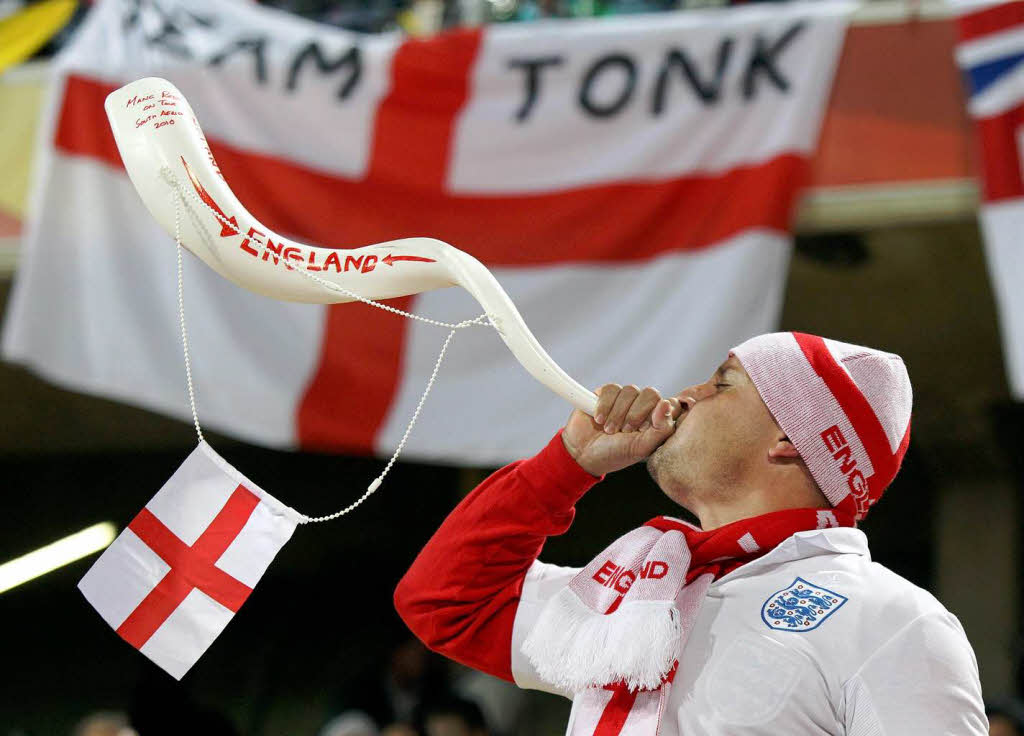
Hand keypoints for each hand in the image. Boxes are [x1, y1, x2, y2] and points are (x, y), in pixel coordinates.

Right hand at [562, 384, 683, 476]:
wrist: (583, 453)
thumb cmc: (615, 454)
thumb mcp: (642, 448)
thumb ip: (661, 428)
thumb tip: (667, 403)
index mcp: (656, 420)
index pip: (671, 404)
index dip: (659, 414)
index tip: (645, 430)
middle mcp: (642, 407)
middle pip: (651, 394)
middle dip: (636, 414)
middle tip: (625, 431)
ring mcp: (624, 399)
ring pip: (630, 390)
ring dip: (618, 414)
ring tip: (609, 430)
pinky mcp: (606, 393)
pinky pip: (611, 389)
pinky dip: (604, 406)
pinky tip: (599, 420)